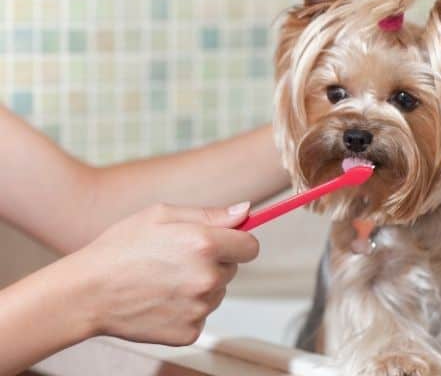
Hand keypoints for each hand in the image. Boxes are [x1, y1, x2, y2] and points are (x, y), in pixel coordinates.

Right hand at [68, 202, 256, 345]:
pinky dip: (188, 308)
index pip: (250, 246)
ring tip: (166, 279)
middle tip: (179, 259)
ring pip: (217, 292)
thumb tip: (245, 211)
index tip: (226, 242)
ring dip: (202, 286)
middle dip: (215, 262)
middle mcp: (207, 278)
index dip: (238, 242)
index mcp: (204, 244)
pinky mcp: (190, 331)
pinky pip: (202, 314)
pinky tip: (162, 298)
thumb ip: (211, 214)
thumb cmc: (120, 248)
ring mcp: (199, 308)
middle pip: (233, 269)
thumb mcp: (162, 215)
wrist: (88, 293)